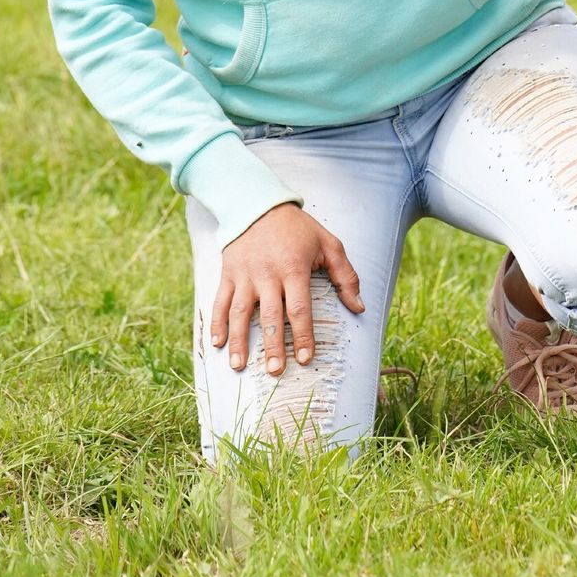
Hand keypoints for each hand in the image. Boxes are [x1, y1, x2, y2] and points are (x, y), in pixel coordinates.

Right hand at [211, 202, 363, 376]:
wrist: (259, 204)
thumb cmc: (298, 229)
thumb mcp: (328, 244)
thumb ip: (346, 276)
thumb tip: (359, 307)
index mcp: (294, 268)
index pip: (299, 308)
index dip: (303, 335)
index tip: (306, 359)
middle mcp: (267, 274)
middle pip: (269, 316)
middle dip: (272, 346)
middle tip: (275, 372)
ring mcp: (245, 275)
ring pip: (240, 313)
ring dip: (239, 341)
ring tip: (239, 367)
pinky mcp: (228, 273)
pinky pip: (220, 301)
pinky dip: (217, 323)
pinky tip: (218, 344)